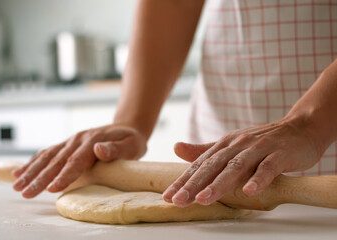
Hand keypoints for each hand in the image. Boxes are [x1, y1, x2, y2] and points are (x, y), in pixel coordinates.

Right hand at [12, 125, 146, 197]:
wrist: (127, 127)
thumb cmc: (131, 140)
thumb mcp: (132, 144)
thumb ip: (117, 149)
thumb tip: (99, 150)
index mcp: (93, 141)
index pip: (76, 161)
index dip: (64, 175)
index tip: (52, 188)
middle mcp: (78, 140)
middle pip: (57, 160)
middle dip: (40, 177)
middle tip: (26, 193)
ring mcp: (71, 141)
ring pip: (48, 156)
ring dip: (32, 171)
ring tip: (17, 185)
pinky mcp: (68, 144)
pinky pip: (48, 152)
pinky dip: (33, 162)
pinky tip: (21, 172)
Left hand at [162, 118, 323, 206]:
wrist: (299, 127)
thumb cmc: (261, 141)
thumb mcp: (230, 144)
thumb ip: (204, 150)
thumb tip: (176, 148)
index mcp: (224, 145)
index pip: (200, 165)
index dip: (183, 181)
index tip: (168, 196)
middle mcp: (238, 145)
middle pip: (213, 166)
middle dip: (194, 184)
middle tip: (178, 200)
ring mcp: (258, 149)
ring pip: (236, 167)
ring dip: (219, 184)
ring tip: (204, 199)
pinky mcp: (279, 154)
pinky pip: (268, 168)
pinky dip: (259, 179)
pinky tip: (249, 191)